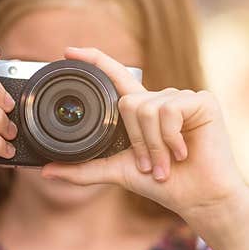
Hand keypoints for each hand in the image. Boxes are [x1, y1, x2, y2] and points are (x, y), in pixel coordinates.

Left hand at [41, 47, 248, 224]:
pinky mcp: (202, 101)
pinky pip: (168, 110)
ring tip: (166, 162)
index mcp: (144, 110)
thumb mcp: (118, 172)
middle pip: (128, 102)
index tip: (68, 52)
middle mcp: (162, 99)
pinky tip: (183, 151)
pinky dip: (170, 137)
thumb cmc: (164, 185)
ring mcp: (183, 97)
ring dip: (153, 144)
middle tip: (150, 165)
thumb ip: (84, 169)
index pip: (116, 77)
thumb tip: (46, 171)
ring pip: (146, 108)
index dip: (94, 61)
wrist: (199, 197)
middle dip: (136, 141)